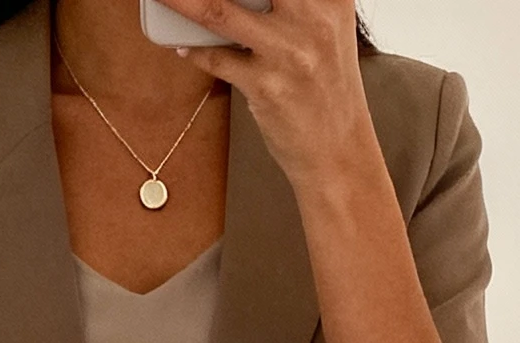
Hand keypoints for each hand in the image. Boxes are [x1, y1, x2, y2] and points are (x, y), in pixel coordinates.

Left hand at [169, 0, 371, 195]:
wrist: (338, 150)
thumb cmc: (325, 87)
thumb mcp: (325, 28)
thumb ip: (294, 2)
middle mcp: (313, 15)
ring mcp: (289, 51)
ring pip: (218, 10)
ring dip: (181, 1)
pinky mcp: (267, 86)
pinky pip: (216, 58)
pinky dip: (196, 50)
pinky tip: (184, 45)